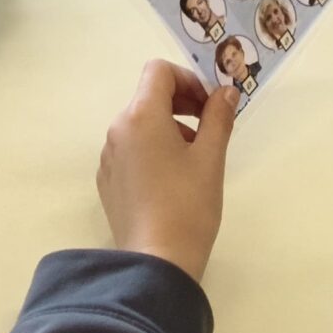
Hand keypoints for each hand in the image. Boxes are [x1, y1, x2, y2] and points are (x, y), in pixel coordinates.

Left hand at [97, 59, 238, 281]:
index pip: (159, 71)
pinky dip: (152, 151)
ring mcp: (108, 156)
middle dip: (181, 104)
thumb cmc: (189, 205)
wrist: (157, 260)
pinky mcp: (107, 180)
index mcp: (141, 116)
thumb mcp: (210, 158)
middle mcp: (117, 129)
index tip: (209, 106)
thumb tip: (226, 91)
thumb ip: (218, 118)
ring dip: (169, 128)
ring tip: (194, 161)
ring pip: (140, 125)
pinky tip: (172, 182)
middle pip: (148, 96)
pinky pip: (130, 150)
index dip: (188, 79)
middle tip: (209, 129)